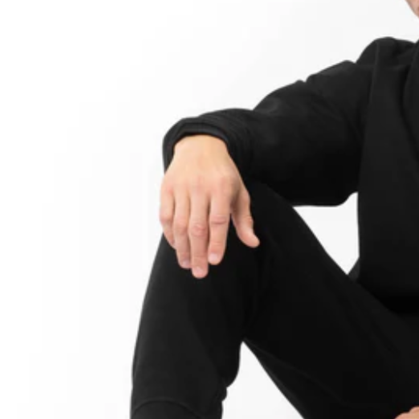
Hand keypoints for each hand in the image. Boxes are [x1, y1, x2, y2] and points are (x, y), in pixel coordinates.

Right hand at [161, 135, 259, 276]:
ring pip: (179, 224)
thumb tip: (253, 243)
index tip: (215, 262)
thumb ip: (244, 219)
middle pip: (196, 226)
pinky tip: (177, 247)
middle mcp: (200, 187)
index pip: (218, 221)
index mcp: (221, 188)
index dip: (216, 243)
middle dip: (198, 252)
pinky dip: (170, 234)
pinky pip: (166, 216)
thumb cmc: (224, 174)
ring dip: (182, 248)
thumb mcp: (240, 192)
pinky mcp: (166, 188)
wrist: (200, 146)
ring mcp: (181, 187)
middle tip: (199, 272)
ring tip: (187, 264)